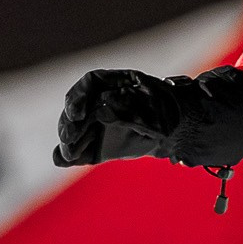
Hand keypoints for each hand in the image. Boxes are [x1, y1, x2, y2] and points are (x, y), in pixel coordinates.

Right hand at [52, 66, 242, 168]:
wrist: (180, 132)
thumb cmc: (168, 114)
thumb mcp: (154, 109)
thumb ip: (129, 110)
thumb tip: (102, 113)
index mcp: (116, 83)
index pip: (90, 84)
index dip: (78, 96)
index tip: (76, 112)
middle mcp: (102, 101)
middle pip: (77, 108)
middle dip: (70, 123)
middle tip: (69, 137)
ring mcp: (98, 123)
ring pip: (74, 129)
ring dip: (69, 140)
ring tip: (70, 152)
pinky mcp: (97, 145)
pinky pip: (79, 149)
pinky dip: (67, 155)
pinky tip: (62, 160)